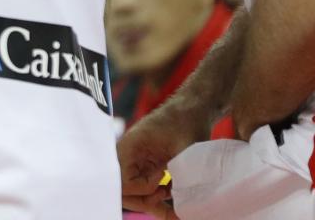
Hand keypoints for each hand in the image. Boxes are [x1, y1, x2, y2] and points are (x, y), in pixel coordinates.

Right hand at [118, 99, 211, 217]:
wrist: (192, 110)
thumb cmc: (186, 123)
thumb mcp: (184, 148)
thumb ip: (177, 173)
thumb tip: (178, 199)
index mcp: (129, 147)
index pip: (122, 180)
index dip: (143, 187)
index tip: (162, 177)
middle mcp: (127, 157)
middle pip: (123, 191)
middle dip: (144, 200)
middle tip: (166, 195)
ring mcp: (135, 163)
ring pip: (133, 194)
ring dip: (150, 201)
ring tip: (171, 198)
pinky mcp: (144, 168)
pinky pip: (143, 189)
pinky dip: (156, 199)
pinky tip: (172, 203)